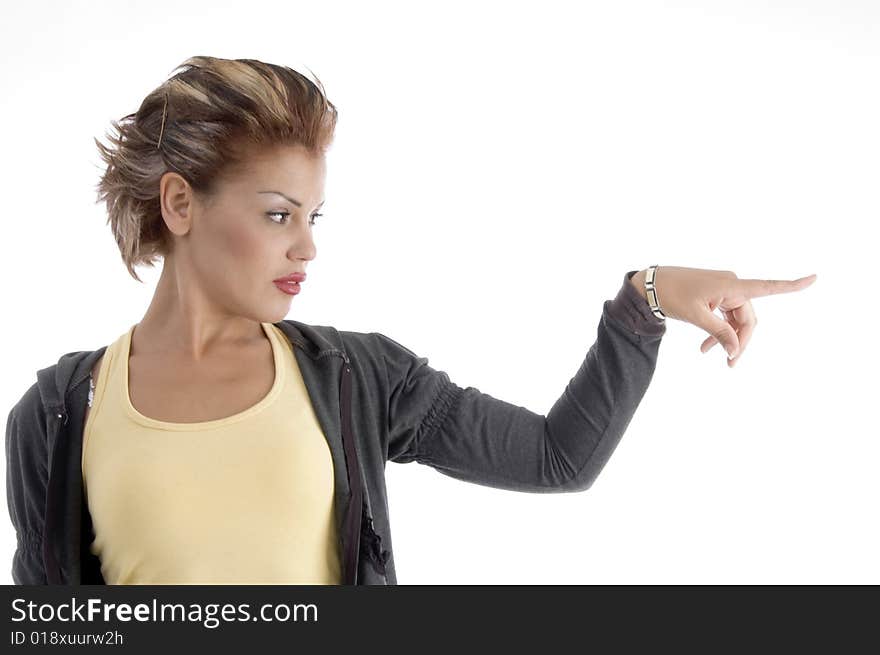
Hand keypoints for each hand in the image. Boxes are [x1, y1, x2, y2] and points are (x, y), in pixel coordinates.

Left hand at [649, 266, 817, 367]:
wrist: (651, 284)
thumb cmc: (672, 295)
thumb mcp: (696, 316)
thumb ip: (719, 332)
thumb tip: (735, 349)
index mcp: (731, 285)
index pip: (767, 287)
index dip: (792, 285)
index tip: (815, 278)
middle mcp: (732, 285)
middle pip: (749, 318)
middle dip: (741, 341)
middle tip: (730, 364)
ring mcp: (725, 290)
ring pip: (737, 320)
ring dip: (728, 338)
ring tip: (710, 355)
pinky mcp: (717, 295)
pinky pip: (726, 316)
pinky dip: (720, 331)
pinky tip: (706, 348)